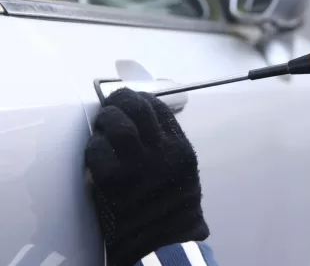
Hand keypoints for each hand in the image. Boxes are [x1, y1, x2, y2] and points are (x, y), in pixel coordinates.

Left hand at [85, 88, 208, 265]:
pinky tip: (95, 149)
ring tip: (102, 123)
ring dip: (106, 118)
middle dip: (122, 100)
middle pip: (139, 108)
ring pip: (118, 123)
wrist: (165, 243)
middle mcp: (163, 153)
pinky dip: (93, 145)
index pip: (160, 109)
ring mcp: (139, 166)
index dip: (142, 98)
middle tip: (112, 103)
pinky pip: (98, 150)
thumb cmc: (174, 208)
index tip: (132, 99)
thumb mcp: (183, 171)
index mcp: (181, 149)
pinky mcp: (114, 182)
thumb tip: (145, 124)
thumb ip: (168, 146)